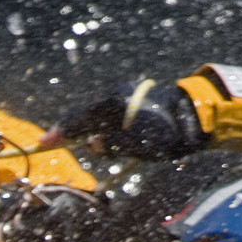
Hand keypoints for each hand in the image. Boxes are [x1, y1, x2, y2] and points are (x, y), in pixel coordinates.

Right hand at [48, 78, 204, 158]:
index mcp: (112, 105)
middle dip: (85, 134)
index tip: (44, 142)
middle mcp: (118, 95)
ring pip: (106, 118)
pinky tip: (125, 138)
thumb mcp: (133, 147)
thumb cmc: (166, 133)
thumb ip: (109, 146)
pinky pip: (119, 115)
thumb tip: (94, 142)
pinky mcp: (141, 99)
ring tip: (118, 147)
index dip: (61, 134)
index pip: (79, 121)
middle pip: (91, 118)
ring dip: (104, 134)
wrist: (198, 114)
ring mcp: (130, 94)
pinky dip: (114, 129)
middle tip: (81, 146)